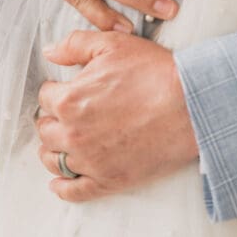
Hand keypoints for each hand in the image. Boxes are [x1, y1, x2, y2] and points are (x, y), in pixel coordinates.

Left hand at [36, 30, 198, 201]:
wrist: (191, 105)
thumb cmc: (155, 73)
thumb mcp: (114, 44)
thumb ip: (75, 44)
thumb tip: (49, 53)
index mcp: (69, 100)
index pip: (46, 97)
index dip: (57, 90)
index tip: (67, 90)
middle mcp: (73, 134)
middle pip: (46, 130)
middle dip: (54, 119)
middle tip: (69, 114)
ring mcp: (90, 161)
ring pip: (54, 161)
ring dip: (54, 150)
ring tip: (65, 143)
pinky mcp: (108, 180)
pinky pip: (73, 191)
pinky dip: (62, 187)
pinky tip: (62, 181)